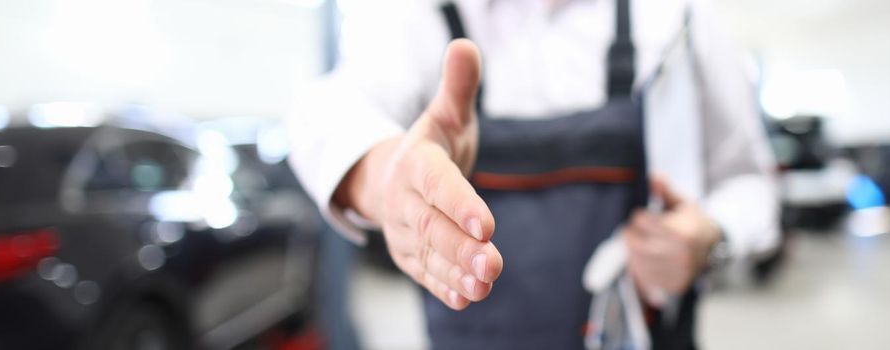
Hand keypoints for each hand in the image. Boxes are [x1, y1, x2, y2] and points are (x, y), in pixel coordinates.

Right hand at [334, 39, 502, 309]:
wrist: (395, 177)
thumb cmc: (433, 145)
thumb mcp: (446, 113)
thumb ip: (458, 86)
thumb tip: (465, 46)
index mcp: (416, 163)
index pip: (437, 185)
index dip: (459, 204)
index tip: (487, 225)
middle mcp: (405, 200)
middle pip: (432, 227)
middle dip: (462, 248)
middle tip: (494, 264)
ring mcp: (405, 231)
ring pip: (430, 255)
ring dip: (457, 272)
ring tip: (485, 284)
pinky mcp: (410, 256)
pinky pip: (425, 273)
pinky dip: (444, 286)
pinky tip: (467, 297)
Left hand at [624, 176, 720, 306]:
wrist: (714, 249)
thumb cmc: (693, 223)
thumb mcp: (682, 204)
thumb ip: (665, 191)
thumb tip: (654, 175)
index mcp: (682, 232)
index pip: (640, 221)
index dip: (640, 216)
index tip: (646, 216)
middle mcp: (679, 255)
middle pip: (633, 242)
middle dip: (633, 233)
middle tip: (641, 230)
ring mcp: (675, 273)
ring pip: (634, 260)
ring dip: (634, 250)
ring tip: (646, 243)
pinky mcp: (671, 286)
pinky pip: (642, 277)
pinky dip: (640, 267)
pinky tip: (649, 258)